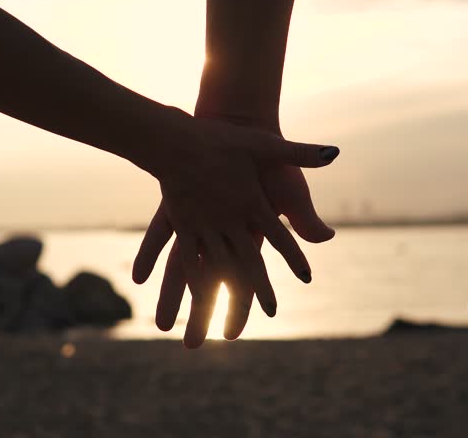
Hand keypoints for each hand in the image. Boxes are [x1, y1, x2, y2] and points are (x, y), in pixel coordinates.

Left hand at [133, 110, 337, 347]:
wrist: (231, 121)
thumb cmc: (259, 150)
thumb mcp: (285, 180)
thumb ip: (302, 208)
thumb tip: (329, 239)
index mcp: (249, 231)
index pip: (248, 277)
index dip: (244, 305)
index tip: (234, 332)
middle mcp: (223, 232)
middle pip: (212, 282)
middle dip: (202, 314)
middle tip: (192, 345)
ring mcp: (199, 221)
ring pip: (183, 268)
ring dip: (172, 295)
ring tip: (161, 325)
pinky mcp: (178, 205)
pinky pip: (162, 238)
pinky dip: (149, 255)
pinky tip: (138, 278)